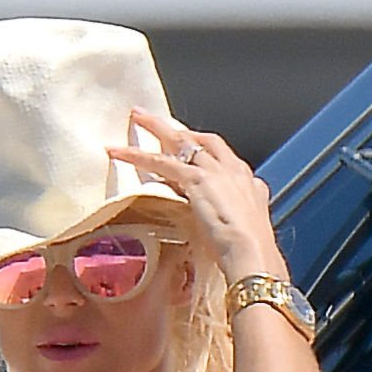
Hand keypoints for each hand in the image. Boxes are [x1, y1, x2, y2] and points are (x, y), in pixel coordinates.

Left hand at [106, 109, 289, 284]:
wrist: (253, 254)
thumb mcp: (241, 233)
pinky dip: (138, 156)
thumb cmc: (249, 254)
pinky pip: (161, 162)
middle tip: (157, 118)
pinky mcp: (196, 179)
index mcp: (247, 183)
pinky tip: (119, 152)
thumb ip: (227, 224)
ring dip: (157, 128)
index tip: (186, 143)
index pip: (221, 156)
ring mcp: (215, 171)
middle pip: (202, 139)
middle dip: (180, 128)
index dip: (201, 147)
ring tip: (137, 117)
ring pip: (181, 143)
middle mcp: (232, 170)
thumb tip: (213, 230)